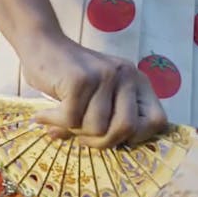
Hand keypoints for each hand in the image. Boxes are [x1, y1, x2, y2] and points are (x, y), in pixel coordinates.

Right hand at [15, 32, 168, 148]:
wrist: (40, 43)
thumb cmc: (69, 76)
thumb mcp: (98, 96)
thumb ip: (110, 120)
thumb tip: (115, 153)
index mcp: (137, 81)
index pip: (157, 122)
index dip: (135, 137)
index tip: (110, 135)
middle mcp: (126, 75)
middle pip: (126, 129)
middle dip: (100, 141)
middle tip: (80, 136)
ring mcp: (104, 75)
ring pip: (97, 128)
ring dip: (74, 131)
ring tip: (61, 119)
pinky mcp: (81, 79)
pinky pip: (72, 120)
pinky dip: (54, 122)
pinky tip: (44, 116)